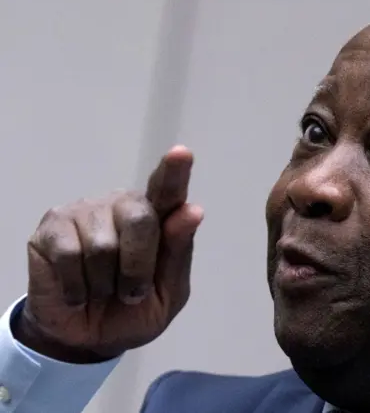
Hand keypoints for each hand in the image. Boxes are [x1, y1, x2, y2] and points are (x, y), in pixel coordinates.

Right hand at [13, 146, 203, 362]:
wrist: (89, 340)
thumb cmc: (134, 310)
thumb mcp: (169, 292)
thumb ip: (179, 253)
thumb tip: (191, 210)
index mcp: (157, 218)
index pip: (168, 191)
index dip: (174, 173)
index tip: (181, 154)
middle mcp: (122, 205)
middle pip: (139, 219)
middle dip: (138, 268)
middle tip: (132, 293)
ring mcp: (85, 211)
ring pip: (103, 245)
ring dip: (106, 283)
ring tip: (102, 290)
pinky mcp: (52, 227)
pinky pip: (69, 255)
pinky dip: (78, 287)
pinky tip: (77, 291)